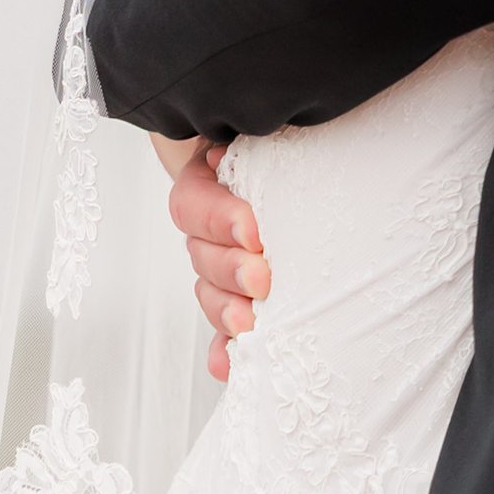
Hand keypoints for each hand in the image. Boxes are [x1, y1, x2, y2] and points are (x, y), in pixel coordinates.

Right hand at [158, 133, 267, 381]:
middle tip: (262, 279)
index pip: (194, 201)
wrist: (299, 156)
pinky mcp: (238, 297)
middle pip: (201, 254)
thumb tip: (264, 131)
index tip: (255, 231)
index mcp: (208, 177)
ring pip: (208, 292)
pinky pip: (222, 329)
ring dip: (226, 311)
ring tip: (248, 324)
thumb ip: (267, 135)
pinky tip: (229, 365)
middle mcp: (207, 224)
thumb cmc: (289, 137)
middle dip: (231, 270)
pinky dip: (224, 349)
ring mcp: (219, 264)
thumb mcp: (275, 128)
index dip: (220, 218)